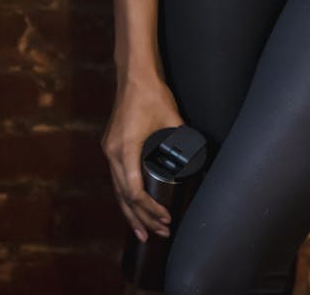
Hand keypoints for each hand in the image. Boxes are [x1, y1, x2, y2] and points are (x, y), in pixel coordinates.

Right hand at [101, 63, 183, 242]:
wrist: (133, 75)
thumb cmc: (153, 94)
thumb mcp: (172, 118)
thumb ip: (184, 139)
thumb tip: (199, 158)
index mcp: (125, 149)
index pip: (134, 191)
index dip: (149, 209)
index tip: (165, 218)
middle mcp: (112, 154)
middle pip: (124, 197)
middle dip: (141, 218)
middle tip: (159, 235)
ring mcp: (109, 150)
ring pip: (118, 190)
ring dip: (131, 212)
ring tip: (143, 234)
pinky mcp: (112, 146)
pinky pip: (117, 179)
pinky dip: (125, 196)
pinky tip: (133, 208)